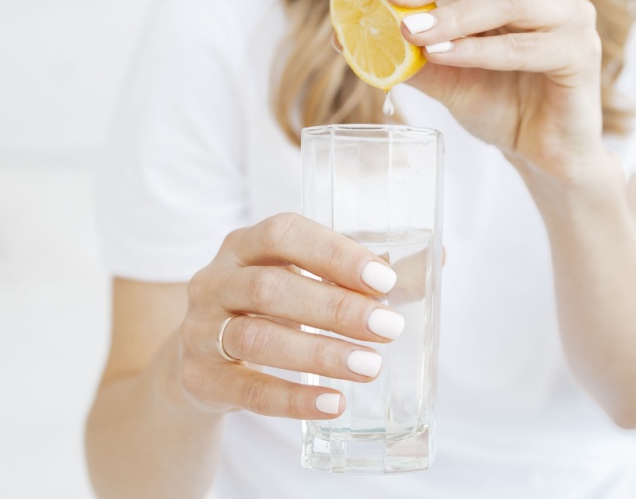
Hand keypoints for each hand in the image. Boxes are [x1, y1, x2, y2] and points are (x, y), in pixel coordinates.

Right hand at [175, 213, 402, 418]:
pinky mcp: (198, 378)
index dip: (333, 253)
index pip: (282, 233)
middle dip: (335, 308)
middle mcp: (214, 281)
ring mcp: (199, 330)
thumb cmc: (270, 312)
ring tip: (370, 367)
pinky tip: (334, 402)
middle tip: (388, 329)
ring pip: (256, 337)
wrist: (199, 365)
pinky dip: (293, 399)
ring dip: (319, 353)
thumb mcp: (302, 283)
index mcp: (243, 245)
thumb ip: (362, 274)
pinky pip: (246, 390)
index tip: (383, 280)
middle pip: (270, 288)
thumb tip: (438, 258)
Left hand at [373, 0, 607, 181]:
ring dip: (454, 14)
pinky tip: (444, 56)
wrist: (541, 155)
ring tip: (412, 33)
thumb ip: (403, 51)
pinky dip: (480, 50)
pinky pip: (528, 45)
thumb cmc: (498, 105)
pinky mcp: (582, 52)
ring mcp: (572, 15)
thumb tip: (343, 34)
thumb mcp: (441, 73)